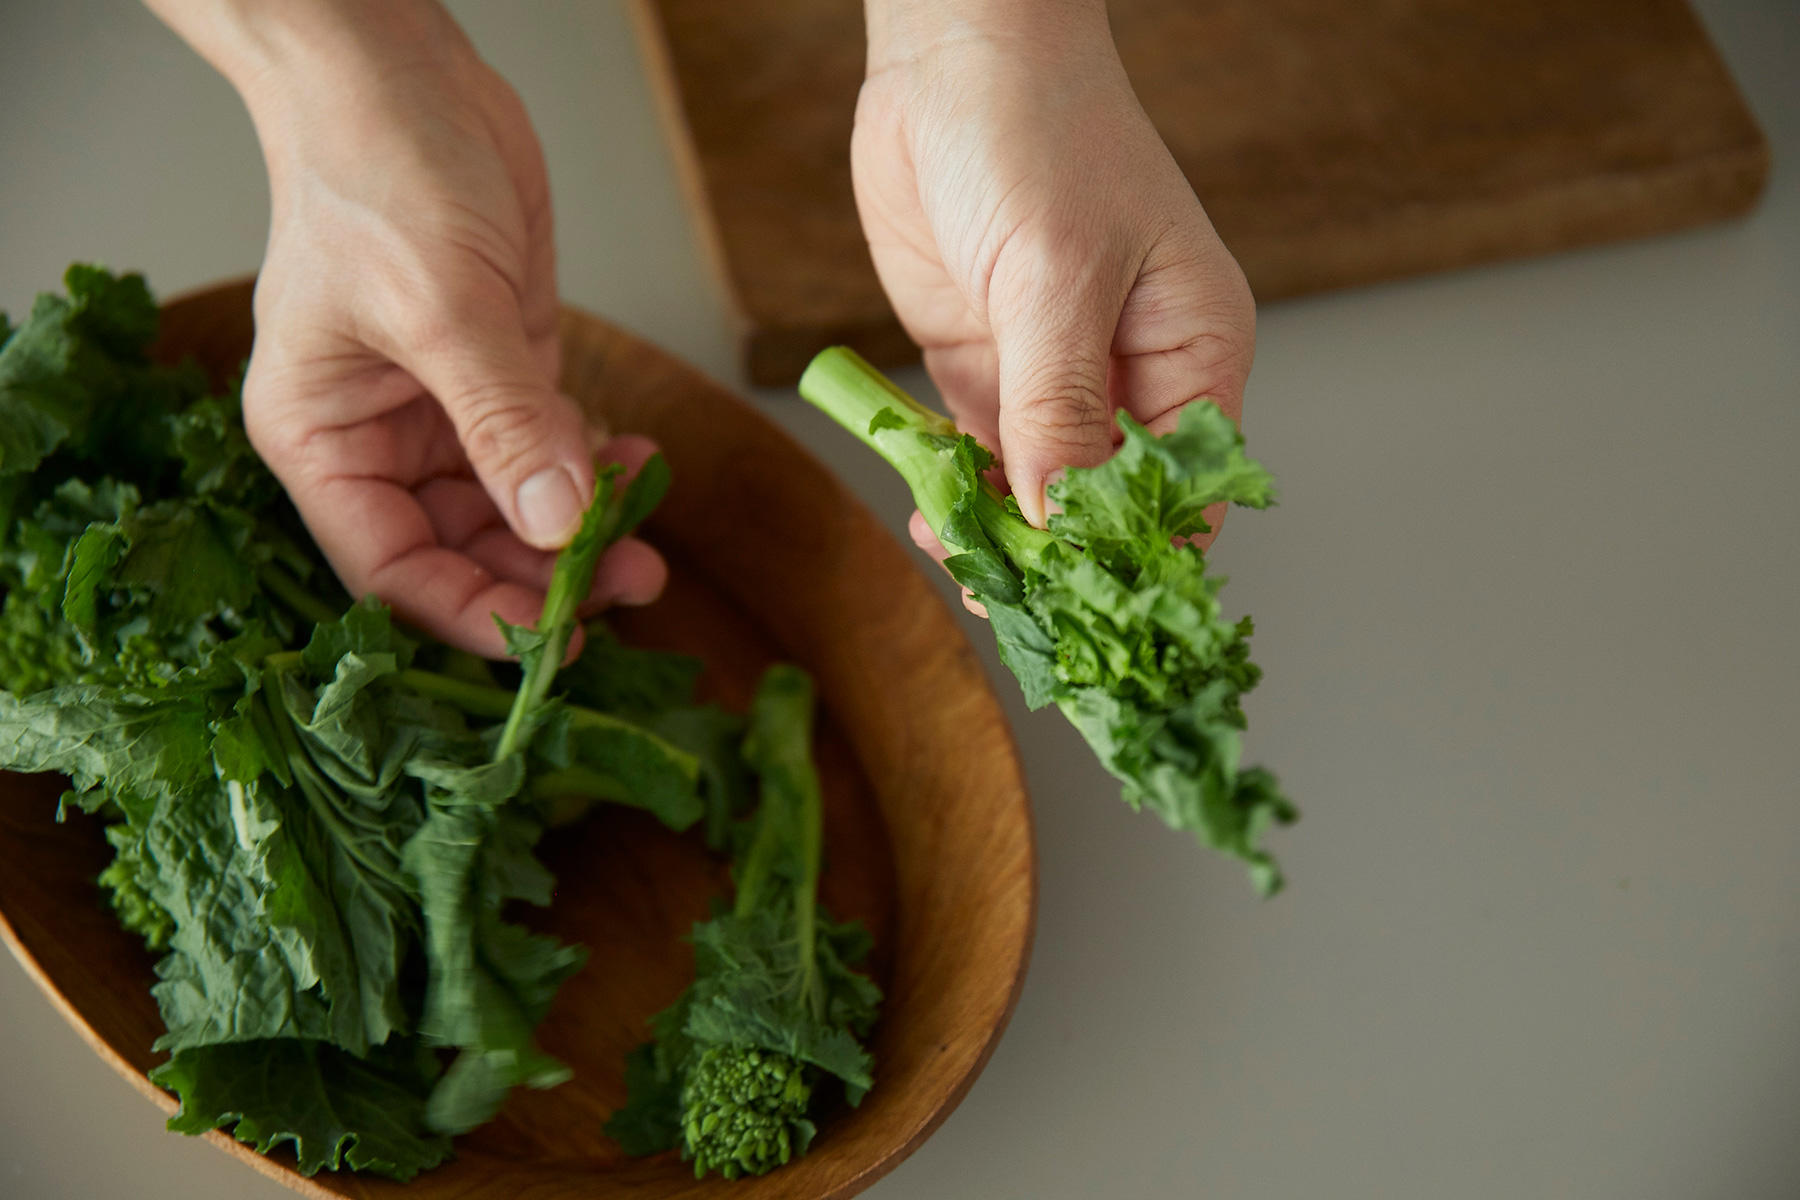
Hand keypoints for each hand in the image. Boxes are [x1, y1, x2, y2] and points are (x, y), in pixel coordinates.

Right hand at [149, 0, 664, 654]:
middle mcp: (381, 442)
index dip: (472, 613)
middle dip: (547, 576)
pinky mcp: (503, 375)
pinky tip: (639, 466)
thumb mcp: (442, 306)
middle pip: (465, 550)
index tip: (554, 636)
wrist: (404, 76)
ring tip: (649, 540)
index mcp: (324, 443)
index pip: (394, 568)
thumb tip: (558, 527)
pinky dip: (596, 467)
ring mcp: (446, 412)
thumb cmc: (376, 173)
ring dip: (584, 531)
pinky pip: (552, 451)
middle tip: (631, 585)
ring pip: (518, 511)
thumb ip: (504, 422)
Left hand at [853, 1, 1255, 567]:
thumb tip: (1060, 521)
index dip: (1144, 554)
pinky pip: (979, 454)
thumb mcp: (1054, 275)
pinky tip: (932, 517)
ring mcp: (1054, 374)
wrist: (950, 58)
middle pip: (1109, 503)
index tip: (1091, 607)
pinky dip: (956, 491)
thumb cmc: (1038, 132)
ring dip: (1000, 533)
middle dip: (1062, 556)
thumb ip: (1058, 405)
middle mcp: (1130, 374)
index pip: (1187, 488)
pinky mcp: (988, 366)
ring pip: (1039, 490)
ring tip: (959, 563)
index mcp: (1192, 351)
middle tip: (1010, 600)